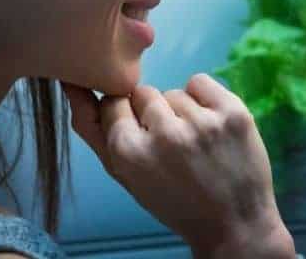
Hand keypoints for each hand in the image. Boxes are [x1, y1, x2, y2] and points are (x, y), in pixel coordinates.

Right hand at [62, 74, 295, 258]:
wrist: (233, 224)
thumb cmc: (174, 201)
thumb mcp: (125, 176)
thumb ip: (93, 131)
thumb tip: (72, 85)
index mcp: (130, 153)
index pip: (112, 103)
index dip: (127, 120)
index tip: (144, 140)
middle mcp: (165, 134)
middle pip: (143, 93)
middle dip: (153, 114)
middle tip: (172, 147)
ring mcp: (202, 122)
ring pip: (174, 91)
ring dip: (180, 111)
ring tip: (194, 144)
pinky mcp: (232, 112)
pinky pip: (200, 81)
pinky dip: (203, 98)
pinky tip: (210, 126)